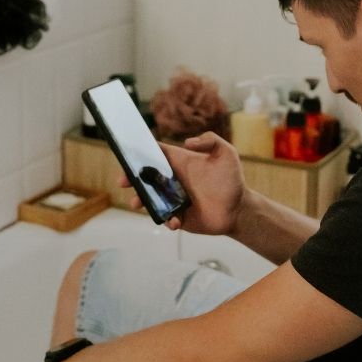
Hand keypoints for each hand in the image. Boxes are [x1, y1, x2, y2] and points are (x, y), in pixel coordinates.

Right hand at [120, 131, 247, 236]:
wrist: (239, 209)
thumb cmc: (232, 179)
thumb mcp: (226, 153)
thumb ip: (210, 140)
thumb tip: (188, 142)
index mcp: (180, 162)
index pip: (156, 154)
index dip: (140, 152)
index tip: (126, 154)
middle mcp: (173, 180)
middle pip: (145, 177)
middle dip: (130, 178)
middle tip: (122, 181)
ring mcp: (173, 199)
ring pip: (149, 199)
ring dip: (140, 201)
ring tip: (137, 204)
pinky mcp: (178, 217)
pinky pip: (165, 218)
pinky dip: (166, 220)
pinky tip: (174, 220)